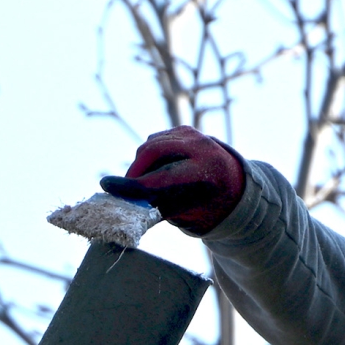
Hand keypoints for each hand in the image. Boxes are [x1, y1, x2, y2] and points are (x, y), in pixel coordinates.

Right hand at [99, 127, 246, 235]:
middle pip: (152, 151)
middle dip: (133, 171)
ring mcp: (193, 133)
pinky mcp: (184, 130)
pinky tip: (154, 172)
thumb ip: (161, 208)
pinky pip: (155, 141)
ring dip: (140, 166)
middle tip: (123, 190)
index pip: (164, 176)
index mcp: (209, 170)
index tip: (108, 186)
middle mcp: (202, 145)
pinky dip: (148, 158)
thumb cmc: (211, 206)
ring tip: (144, 186)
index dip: (134, 184)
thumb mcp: (192, 213)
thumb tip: (129, 206)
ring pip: (150, 145)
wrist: (236, 185)